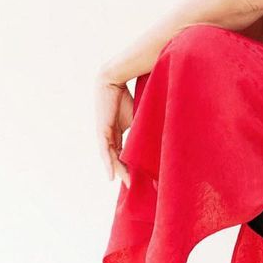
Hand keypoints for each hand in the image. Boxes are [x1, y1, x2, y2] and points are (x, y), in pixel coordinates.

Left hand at [94, 71, 133, 186]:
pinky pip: (106, 150)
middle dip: (124, 171)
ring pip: (111, 156)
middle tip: (133, 184)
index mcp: (117, 130)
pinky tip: (112, 175)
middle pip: (117, 156)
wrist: (113, 78)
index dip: (129, 163)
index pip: (123, 151)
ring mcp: (104, 133)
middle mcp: (109, 133)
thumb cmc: (126, 92)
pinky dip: (109, 163)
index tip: (138, 174)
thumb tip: (160, 136)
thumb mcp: (137, 115)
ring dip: (118, 170)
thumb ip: (142, 127)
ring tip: (126, 182)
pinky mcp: (102, 130)